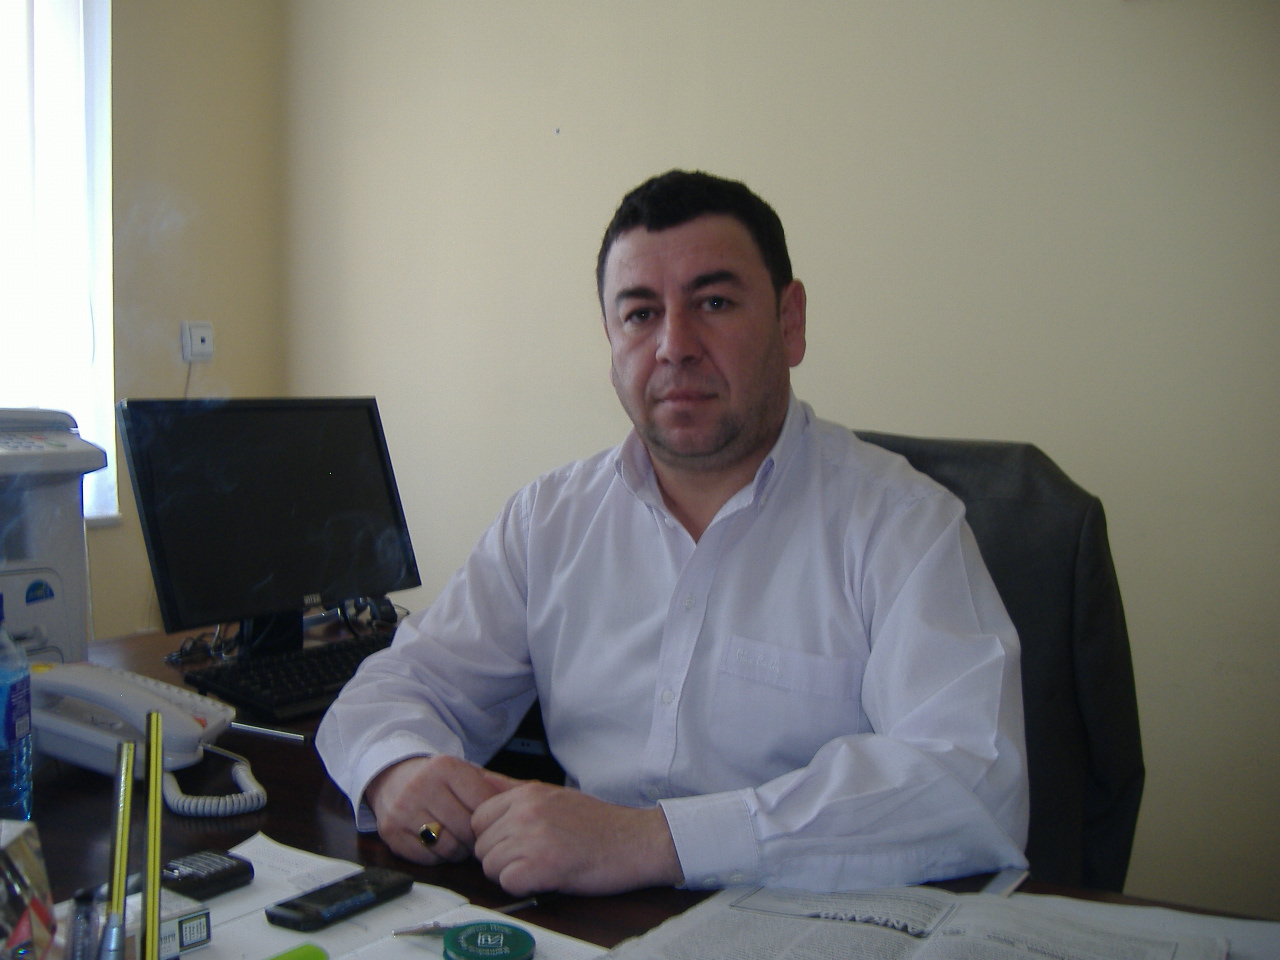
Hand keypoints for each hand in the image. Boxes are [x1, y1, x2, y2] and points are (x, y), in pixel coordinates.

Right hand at [366, 755, 502, 863]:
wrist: (392, 776)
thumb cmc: (438, 779)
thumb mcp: (465, 773)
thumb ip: (496, 786)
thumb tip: (530, 795)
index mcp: (445, 767)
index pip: (482, 805)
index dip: (492, 820)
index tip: (493, 823)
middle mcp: (421, 786)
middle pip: (466, 829)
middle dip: (476, 838)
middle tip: (477, 838)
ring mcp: (403, 810)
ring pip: (448, 847)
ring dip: (458, 850)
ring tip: (458, 839)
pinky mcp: (390, 832)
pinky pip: (426, 858)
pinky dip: (437, 857)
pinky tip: (438, 843)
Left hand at [471, 774, 683, 895]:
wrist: (635, 841)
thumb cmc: (599, 823)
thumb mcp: (554, 795)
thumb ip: (515, 792)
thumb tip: (477, 779)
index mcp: (527, 793)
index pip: (478, 819)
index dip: (493, 837)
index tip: (515, 844)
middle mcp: (526, 811)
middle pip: (482, 845)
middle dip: (501, 858)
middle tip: (533, 858)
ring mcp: (533, 837)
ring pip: (491, 866)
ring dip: (512, 874)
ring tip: (543, 867)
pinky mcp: (542, 866)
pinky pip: (508, 883)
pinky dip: (524, 887)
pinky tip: (546, 878)